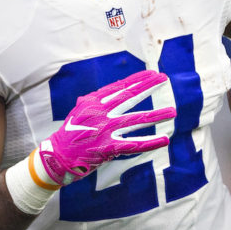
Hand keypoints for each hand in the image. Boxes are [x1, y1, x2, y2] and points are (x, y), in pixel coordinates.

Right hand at [38, 70, 175, 185]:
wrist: (57, 155)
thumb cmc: (71, 131)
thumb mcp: (81, 109)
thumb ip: (98, 99)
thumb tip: (116, 90)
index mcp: (94, 101)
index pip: (120, 86)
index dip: (138, 79)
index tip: (153, 74)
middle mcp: (100, 112)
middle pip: (129, 96)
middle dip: (149, 87)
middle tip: (164, 79)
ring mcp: (104, 130)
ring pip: (136, 120)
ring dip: (156, 115)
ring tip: (173, 112)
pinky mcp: (108, 148)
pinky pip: (133, 144)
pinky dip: (150, 142)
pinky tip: (164, 139)